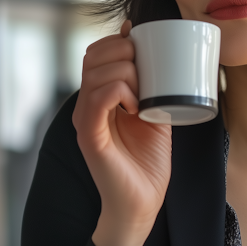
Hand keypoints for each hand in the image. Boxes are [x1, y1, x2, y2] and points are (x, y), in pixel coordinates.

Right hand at [72, 20, 171, 245]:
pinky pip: (97, 98)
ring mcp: (86, 119)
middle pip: (93, 55)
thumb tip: (161, 55)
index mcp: (99, 97)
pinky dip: (119, 92)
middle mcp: (86, 105)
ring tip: (143, 95)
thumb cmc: (147, 164)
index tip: (145, 50)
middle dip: (124, 52)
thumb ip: (155, 88)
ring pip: (97, 72)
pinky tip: (135, 106)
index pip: (97, 52)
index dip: (119, 42)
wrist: (141, 203)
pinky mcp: (90, 135)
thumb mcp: (156, 115)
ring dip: (127, 73)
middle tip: (146, 74)